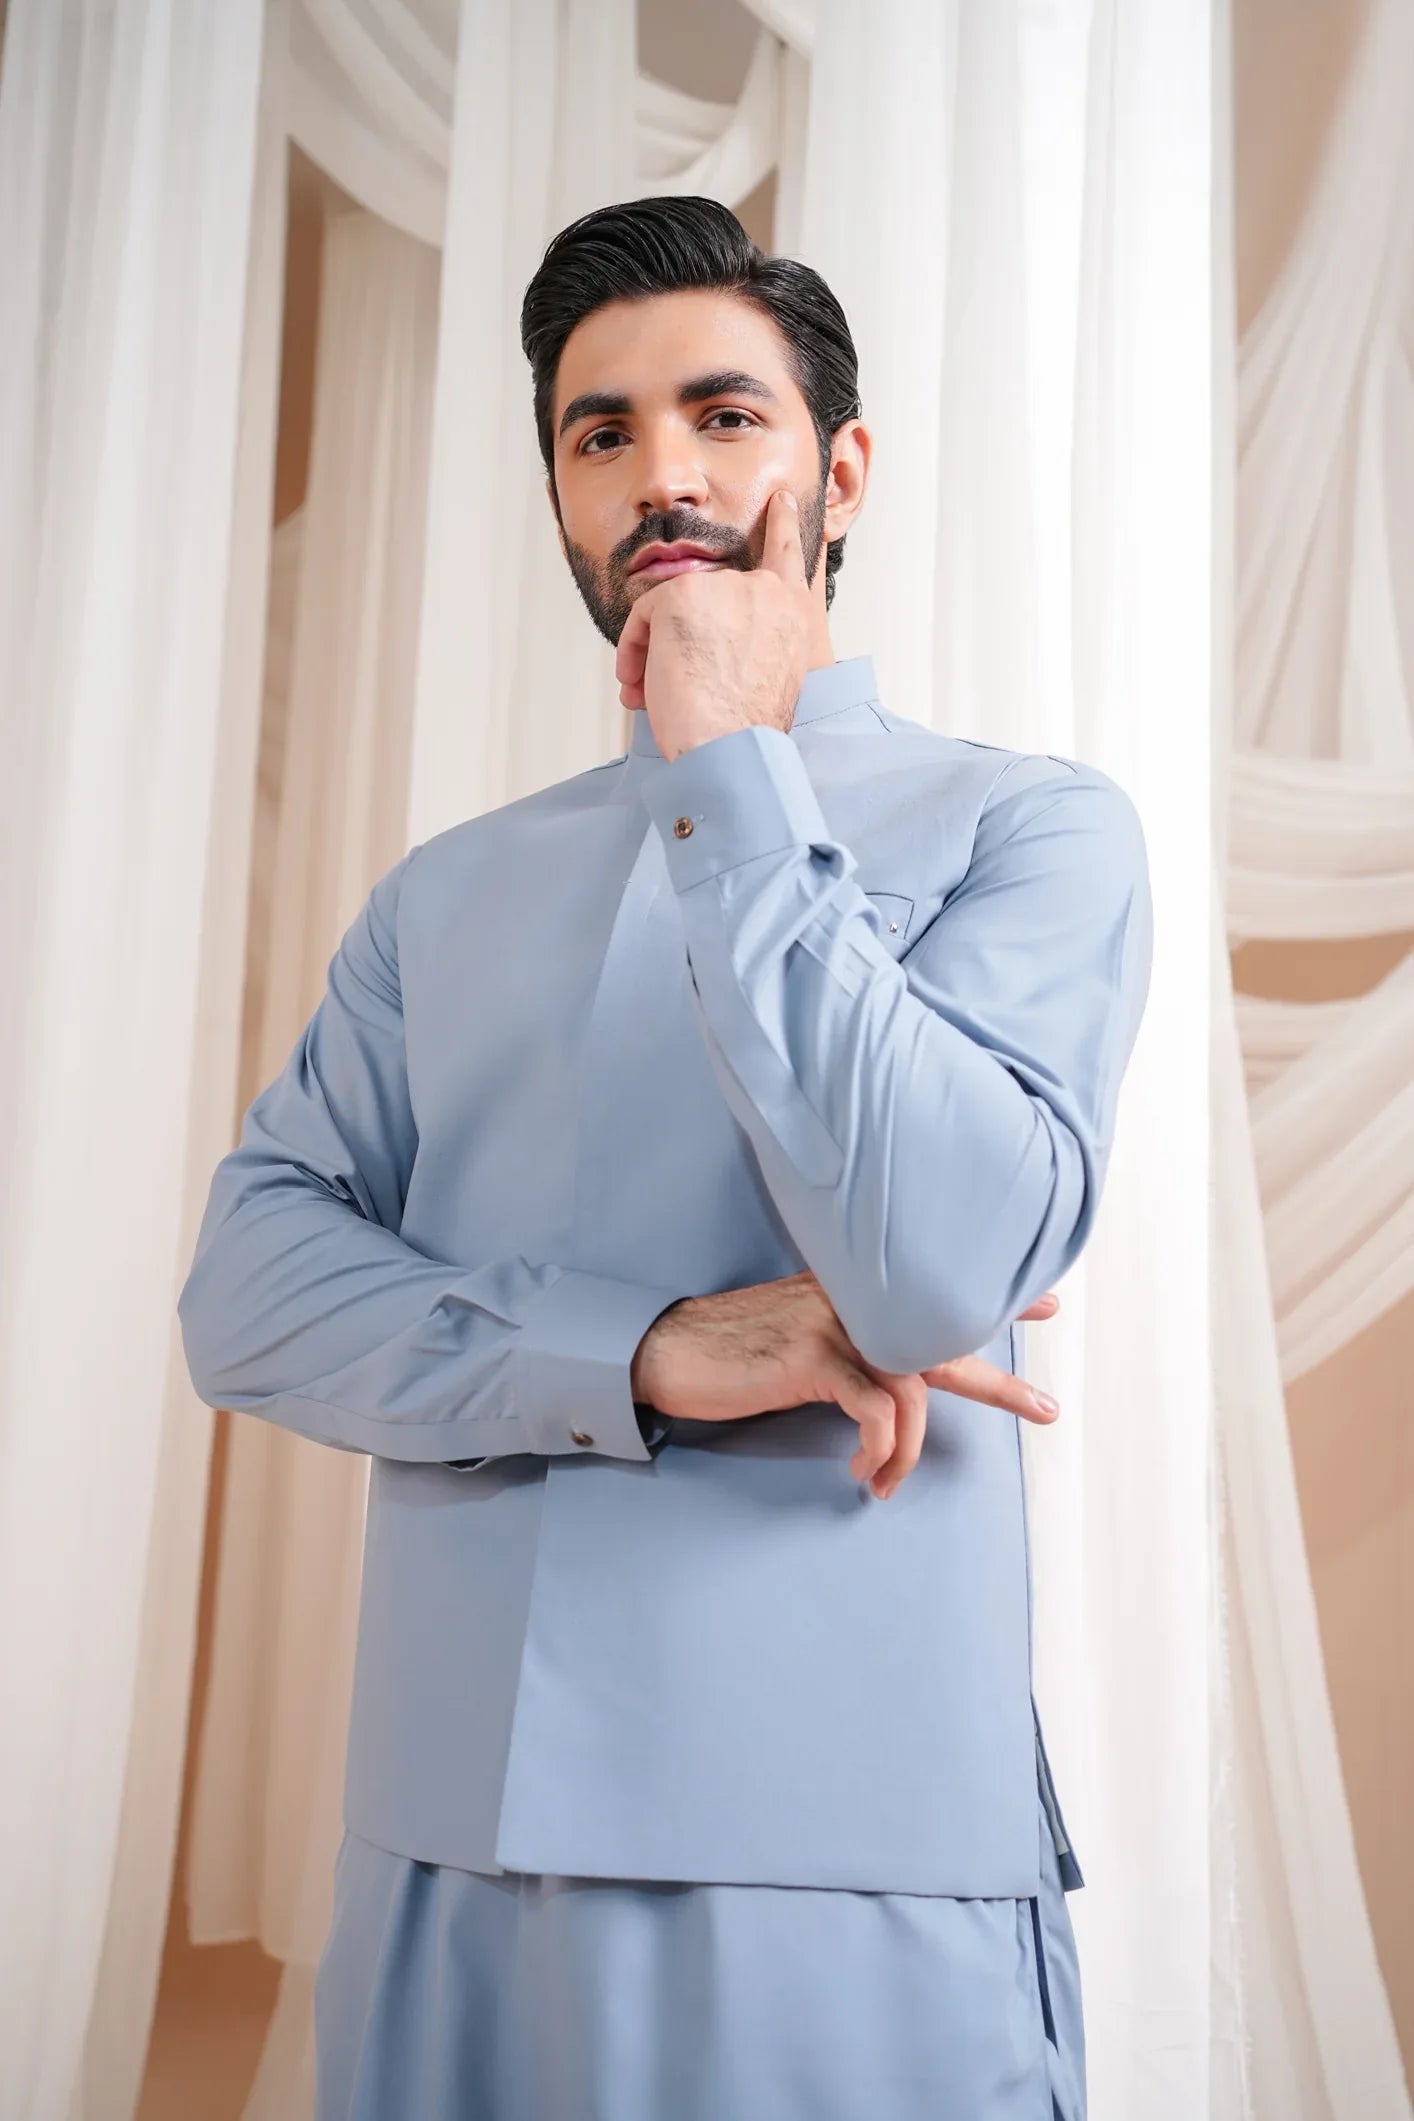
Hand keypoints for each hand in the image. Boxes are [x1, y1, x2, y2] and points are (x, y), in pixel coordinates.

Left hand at [615, 488, 813, 760]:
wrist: (730, 749)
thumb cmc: (744, 732)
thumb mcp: (767, 678)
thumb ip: (748, 641)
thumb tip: (703, 640)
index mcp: (792, 615)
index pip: (789, 556)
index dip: (784, 525)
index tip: (782, 501)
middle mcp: (765, 592)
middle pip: (705, 596)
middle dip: (679, 641)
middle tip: (668, 687)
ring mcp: (725, 588)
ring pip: (672, 609)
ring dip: (653, 654)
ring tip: (653, 695)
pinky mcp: (683, 596)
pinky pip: (643, 615)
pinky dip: (634, 651)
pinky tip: (643, 685)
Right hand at [630, 1271, 1062, 1500]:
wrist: (666, 1348)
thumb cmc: (730, 1350)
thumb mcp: (800, 1335)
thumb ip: (848, 1341)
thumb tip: (889, 1376)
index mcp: (854, 1291)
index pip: (934, 1291)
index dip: (995, 1298)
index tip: (1048, 1303)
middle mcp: (853, 1298)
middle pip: (946, 1334)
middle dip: (1000, 1378)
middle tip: (1045, 1408)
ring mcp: (835, 1323)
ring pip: (915, 1385)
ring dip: (909, 1452)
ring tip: (886, 1484)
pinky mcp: (814, 1358)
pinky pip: (878, 1410)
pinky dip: (881, 1450)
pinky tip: (861, 1472)